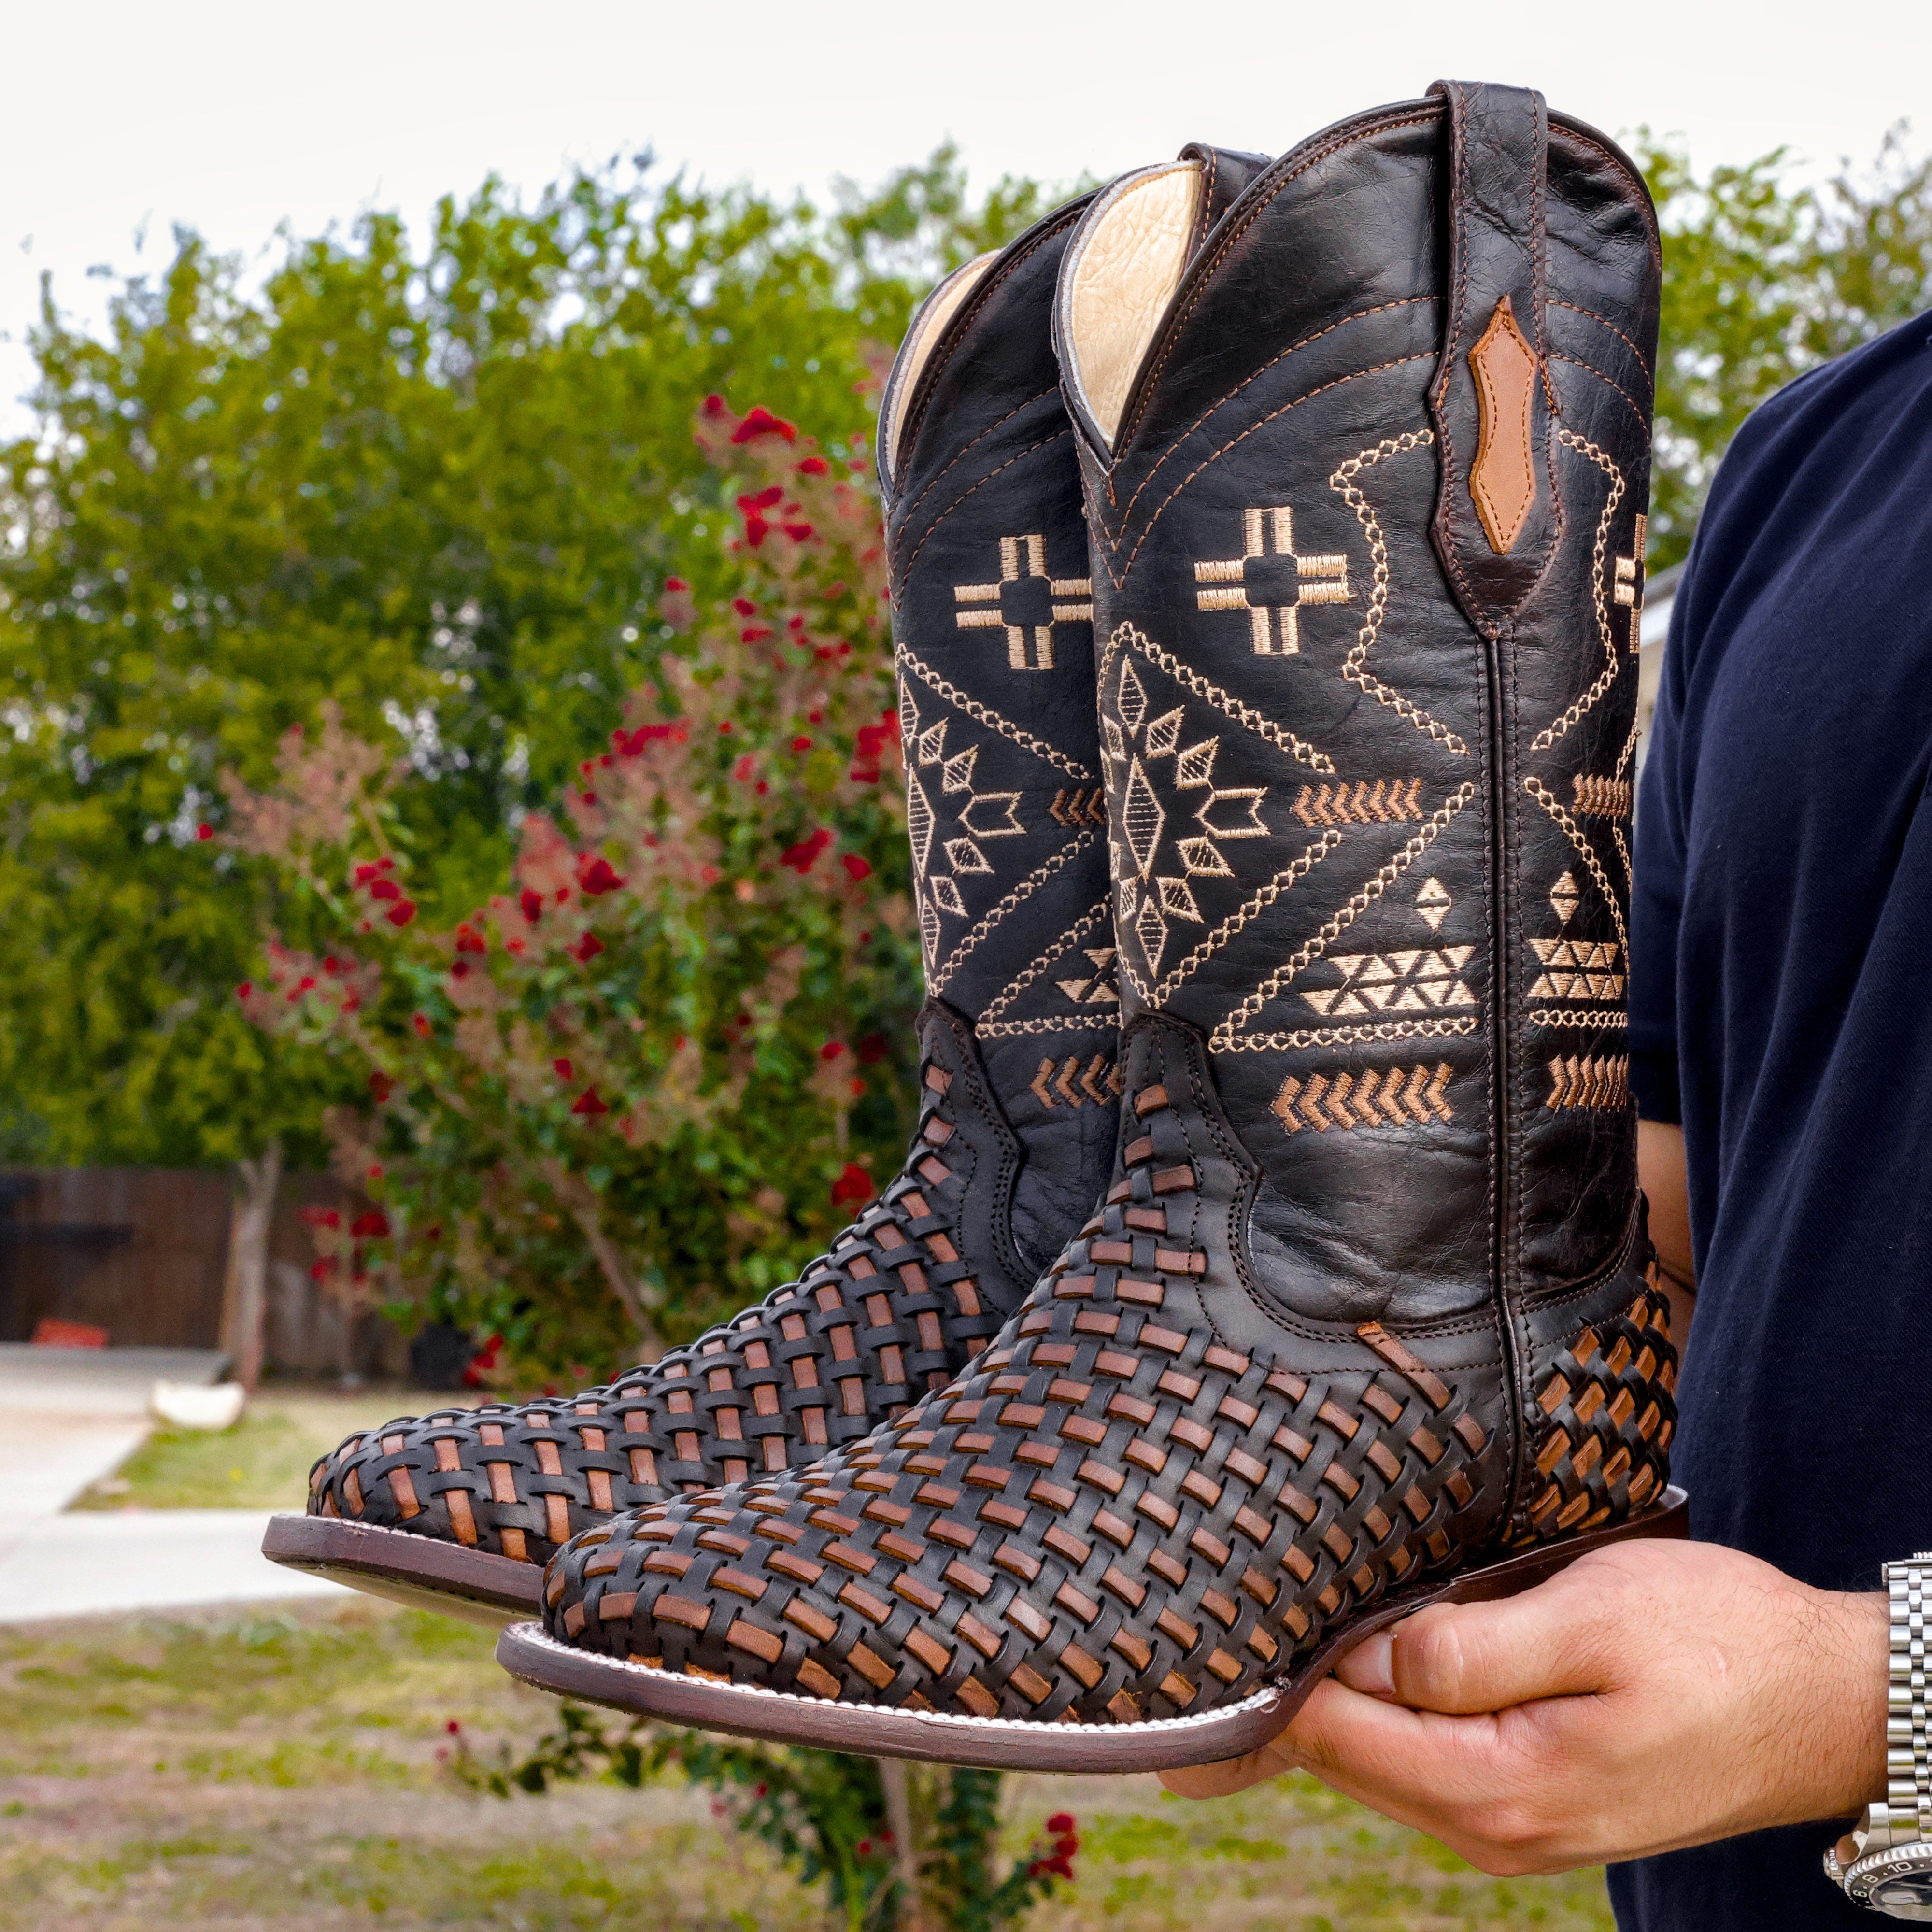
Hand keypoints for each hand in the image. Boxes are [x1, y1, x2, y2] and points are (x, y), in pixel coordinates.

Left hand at [1161, 1537, 1887, 1874]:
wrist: (1823, 1705)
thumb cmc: (1716, 1642)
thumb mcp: (1592, 1620)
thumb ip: (1470, 1650)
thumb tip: (1365, 1663)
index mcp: (1498, 1787)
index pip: (1330, 1737)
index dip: (1264, 1674)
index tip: (1211, 1611)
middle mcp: (1491, 1827)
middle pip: (1341, 1757)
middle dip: (1284, 1686)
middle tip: (1225, 1602)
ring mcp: (1510, 1824)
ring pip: (1378, 1760)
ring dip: (1333, 1697)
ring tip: (1277, 1618)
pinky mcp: (1532, 1798)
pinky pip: (1423, 1761)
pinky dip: (1383, 1713)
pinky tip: (1362, 1657)